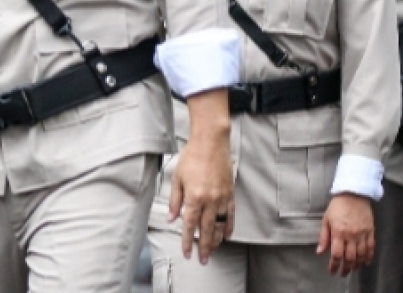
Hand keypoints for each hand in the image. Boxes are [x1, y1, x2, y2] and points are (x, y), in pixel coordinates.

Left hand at [168, 123, 234, 263]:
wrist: (211, 143)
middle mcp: (210, 201)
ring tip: (213, 251)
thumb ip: (174, 201)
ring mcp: (222, 198)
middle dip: (204, 247)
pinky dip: (229, 227)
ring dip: (216, 241)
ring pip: (220, 226)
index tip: (187, 253)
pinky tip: (226, 236)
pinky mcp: (230, 194)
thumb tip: (171, 218)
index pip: (189, 225)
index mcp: (194, 197)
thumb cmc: (191, 158)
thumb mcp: (176, 178)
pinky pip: (231, 216)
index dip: (187, 241)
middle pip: (207, 230)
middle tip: (203, 260)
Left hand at [318, 193, 374, 275]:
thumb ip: (324, 237)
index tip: (332, 271)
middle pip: (350, 258)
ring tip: (352, 269)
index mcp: (338, 233)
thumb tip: (320, 252)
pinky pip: (371, 248)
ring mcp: (362, 234)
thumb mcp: (326, 220)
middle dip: (346, 268)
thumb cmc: (337, 207)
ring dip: (356, 265)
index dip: (334, 265)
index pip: (337, 254)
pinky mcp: (371, 232)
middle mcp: (351, 236)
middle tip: (342, 273)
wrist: (353, 195)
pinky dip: (368, 257)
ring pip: (361, 255)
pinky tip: (365, 262)